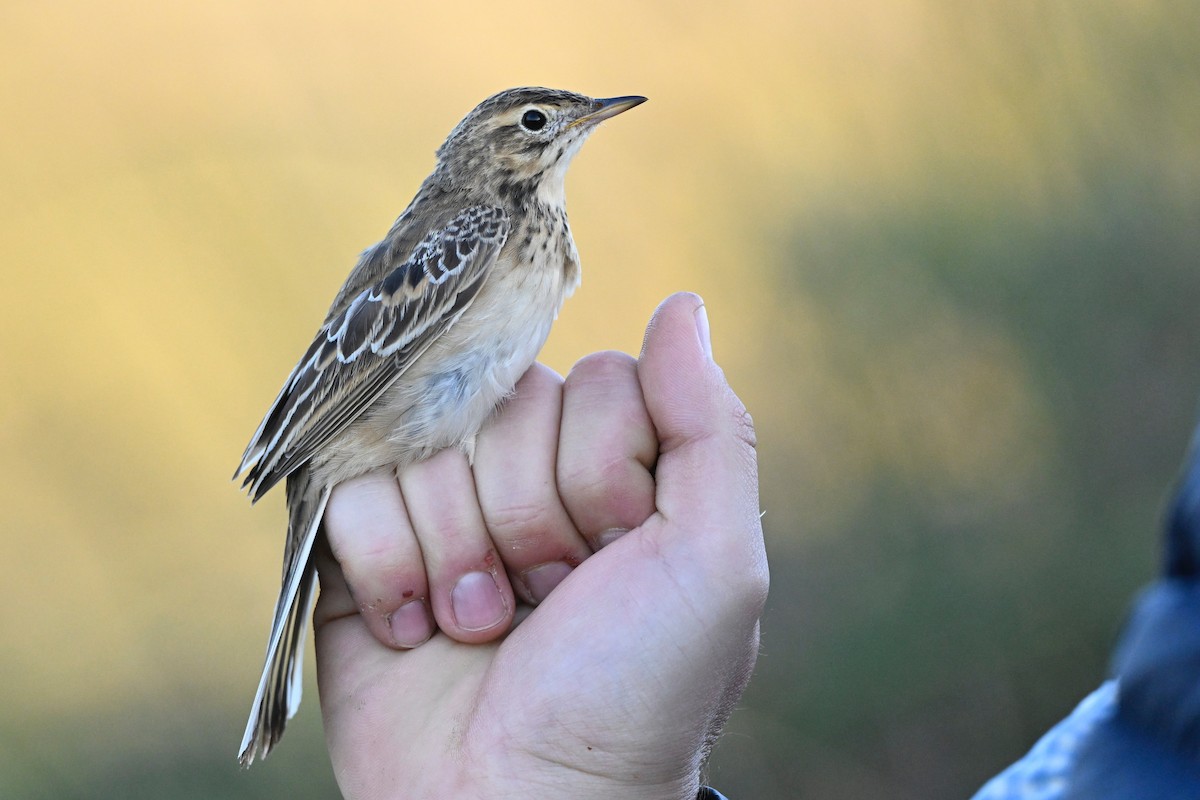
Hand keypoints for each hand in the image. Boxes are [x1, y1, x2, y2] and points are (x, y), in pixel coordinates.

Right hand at [314, 292, 767, 798]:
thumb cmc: (633, 695)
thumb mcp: (712, 564)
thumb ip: (707, 427)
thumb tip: (681, 302)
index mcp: (613, 470)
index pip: (596, 380)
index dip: (600, 469)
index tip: (612, 558)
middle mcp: (525, 475)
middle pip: (504, 400)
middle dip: (526, 515)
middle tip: (545, 599)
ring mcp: (440, 505)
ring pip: (423, 438)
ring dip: (455, 549)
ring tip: (482, 625)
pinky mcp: (362, 544)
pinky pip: (351, 489)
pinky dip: (387, 568)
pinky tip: (417, 629)